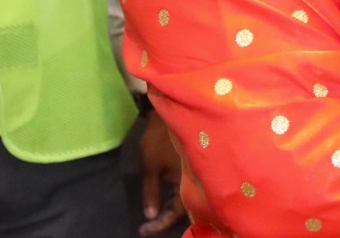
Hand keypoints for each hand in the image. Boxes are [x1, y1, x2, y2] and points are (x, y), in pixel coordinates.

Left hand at [138, 110, 186, 235]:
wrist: (169, 113)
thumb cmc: (159, 141)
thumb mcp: (150, 168)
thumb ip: (151, 192)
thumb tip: (150, 216)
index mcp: (188, 181)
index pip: (176, 212)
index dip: (160, 224)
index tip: (143, 230)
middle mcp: (196, 179)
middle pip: (184, 207)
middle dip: (165, 219)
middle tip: (147, 226)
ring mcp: (194, 172)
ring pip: (185, 197)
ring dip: (169, 208)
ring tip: (154, 214)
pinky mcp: (191, 166)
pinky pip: (185, 187)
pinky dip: (173, 196)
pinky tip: (164, 199)